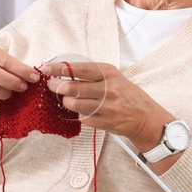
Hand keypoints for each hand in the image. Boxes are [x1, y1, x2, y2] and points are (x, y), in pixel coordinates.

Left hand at [43, 61, 172, 148]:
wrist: (144, 116)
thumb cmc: (125, 94)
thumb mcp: (112, 77)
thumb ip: (91, 74)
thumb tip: (64, 73)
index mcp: (109, 73)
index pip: (78, 69)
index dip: (59, 69)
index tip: (47, 68)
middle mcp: (109, 88)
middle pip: (73, 87)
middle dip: (57, 87)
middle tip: (52, 86)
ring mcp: (107, 106)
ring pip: (75, 104)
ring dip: (67, 102)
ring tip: (67, 100)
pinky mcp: (106, 122)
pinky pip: (83, 118)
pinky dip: (79, 115)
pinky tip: (82, 111)